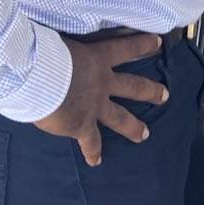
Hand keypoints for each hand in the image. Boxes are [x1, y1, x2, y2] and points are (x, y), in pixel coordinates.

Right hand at [34, 34, 166, 165]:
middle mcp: (102, 82)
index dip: (142, 45)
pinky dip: (93, 152)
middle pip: (133, 86)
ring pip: (120, 117)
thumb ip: (64, 49)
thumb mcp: (60, 42)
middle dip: (150, 91)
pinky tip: (96, 161)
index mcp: (97, 57)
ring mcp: (95, 105)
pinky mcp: (82, 125)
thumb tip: (52, 47)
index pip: (126, 47)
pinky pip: (91, 142)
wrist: (39, 78)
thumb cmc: (43, 54)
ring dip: (133, 127)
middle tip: (165, 96)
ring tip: (144, 135)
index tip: (158, 43)